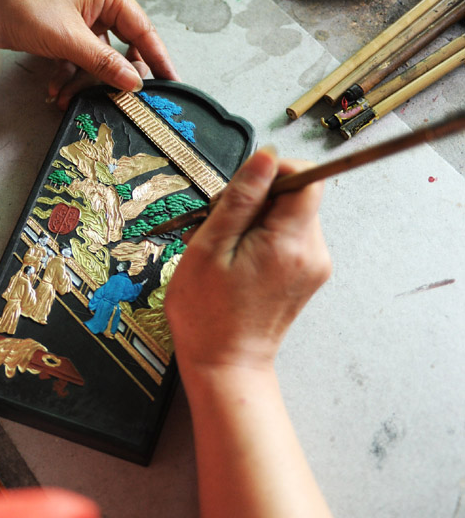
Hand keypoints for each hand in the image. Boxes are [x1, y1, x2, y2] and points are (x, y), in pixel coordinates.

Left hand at [0, 0, 178, 108]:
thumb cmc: (23, 6)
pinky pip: (76, 58)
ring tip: (69, 97)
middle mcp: (98, 1)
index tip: (170, 80)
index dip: (157, 57)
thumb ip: (103, 62)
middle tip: (118, 97)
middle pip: (120, 46)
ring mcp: (80, 17)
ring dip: (83, 80)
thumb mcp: (68, 39)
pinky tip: (55, 89)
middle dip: (111, 75)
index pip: (142, 29)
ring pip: (96, 57)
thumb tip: (132, 82)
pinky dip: (67, 75)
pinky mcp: (63, 31)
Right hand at [164, 148, 330, 374]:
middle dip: (256, 199)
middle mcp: (312, 252)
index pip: (306, 178)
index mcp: (289, 242)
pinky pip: (288, 236)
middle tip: (220, 226)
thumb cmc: (207, 312)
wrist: (224, 363)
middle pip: (296, 195)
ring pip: (289, 215)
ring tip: (225, 248)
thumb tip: (265, 157)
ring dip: (256, 219)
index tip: (239, 191)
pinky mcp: (307, 274)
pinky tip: (237, 259)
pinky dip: (262, 237)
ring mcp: (313, 265)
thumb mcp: (210, 247)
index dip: (273, 171)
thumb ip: (241, 198)